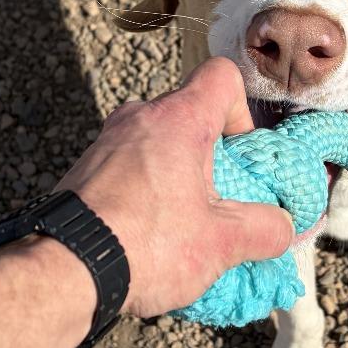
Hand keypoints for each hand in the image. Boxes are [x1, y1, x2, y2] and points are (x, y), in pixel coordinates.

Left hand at [56, 57, 293, 316]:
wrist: (63, 271)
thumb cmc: (146, 244)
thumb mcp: (221, 243)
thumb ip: (265, 229)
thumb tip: (284, 227)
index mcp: (178, 118)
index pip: (222, 76)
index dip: (242, 110)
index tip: (239, 155)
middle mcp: (139, 117)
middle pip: (190, 113)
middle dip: (210, 153)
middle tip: (216, 199)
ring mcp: (107, 141)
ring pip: (157, 140)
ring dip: (176, 172)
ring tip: (180, 222)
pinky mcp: (85, 168)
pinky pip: (128, 164)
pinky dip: (145, 187)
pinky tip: (146, 232)